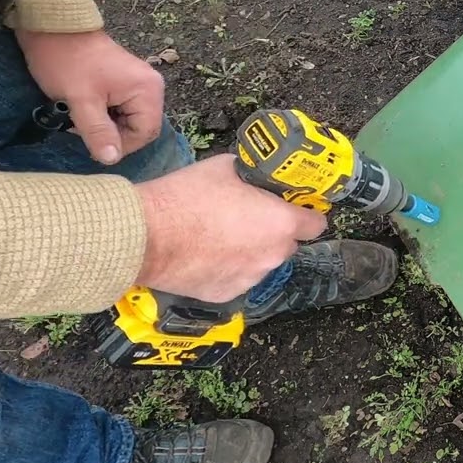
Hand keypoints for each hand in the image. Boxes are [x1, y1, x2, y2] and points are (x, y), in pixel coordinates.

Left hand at [16, 29, 164, 164]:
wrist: (52, 27)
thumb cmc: (67, 62)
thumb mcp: (80, 101)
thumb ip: (98, 131)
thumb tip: (111, 160)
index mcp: (147, 90)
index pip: (145, 133)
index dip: (120, 144)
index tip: (90, 139)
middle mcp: (152, 87)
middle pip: (140, 127)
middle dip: (112, 133)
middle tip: (83, 126)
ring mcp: (140, 83)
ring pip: (130, 119)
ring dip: (107, 124)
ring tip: (83, 114)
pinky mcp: (128, 81)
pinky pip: (124, 109)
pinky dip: (106, 113)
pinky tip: (88, 106)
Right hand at [134, 154, 327, 302]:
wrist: (145, 235)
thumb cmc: (186, 197)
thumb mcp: (226, 168)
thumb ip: (252, 177)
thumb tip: (257, 178)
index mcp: (281, 223)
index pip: (317, 224)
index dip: (306, 214)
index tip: (294, 207)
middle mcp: (273, 255)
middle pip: (287, 244)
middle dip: (274, 232)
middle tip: (248, 217)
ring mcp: (251, 278)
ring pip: (262, 262)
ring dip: (251, 251)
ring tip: (219, 235)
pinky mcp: (227, 294)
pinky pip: (237, 278)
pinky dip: (228, 268)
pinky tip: (205, 254)